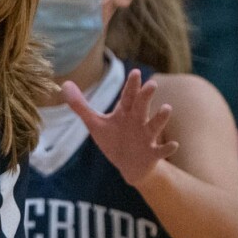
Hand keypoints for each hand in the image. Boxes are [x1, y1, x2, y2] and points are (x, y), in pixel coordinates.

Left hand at [63, 69, 177, 186]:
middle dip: (145, 96)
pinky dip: (167, 148)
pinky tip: (173, 144)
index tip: (135, 72)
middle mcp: (138, 122)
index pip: (128, 96)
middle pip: (141, 107)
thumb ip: (80, 105)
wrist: (128, 165)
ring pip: (154, 125)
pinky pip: (161, 151)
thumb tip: (64, 84)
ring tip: (167, 107)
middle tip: (151, 84)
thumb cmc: (113, 139)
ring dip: (160, 118)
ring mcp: (146, 137)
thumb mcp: (94, 123)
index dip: (131, 85)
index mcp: (125, 113)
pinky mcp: (151, 154)